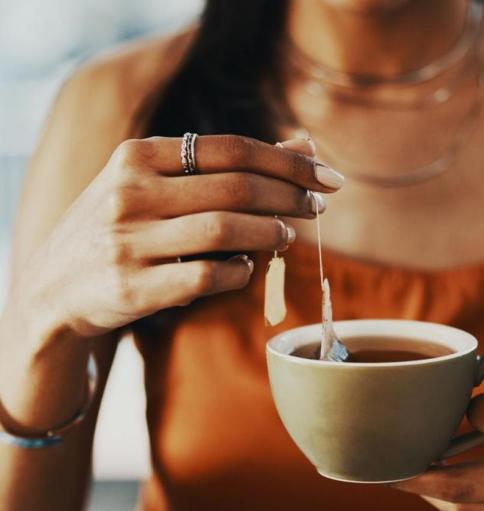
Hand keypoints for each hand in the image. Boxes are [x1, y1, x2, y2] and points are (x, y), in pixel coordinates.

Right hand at [16, 135, 343, 338]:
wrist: (53, 288)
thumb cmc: (124, 226)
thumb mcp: (159, 183)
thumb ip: (228, 164)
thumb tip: (305, 145)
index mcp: (137, 156)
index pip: (232, 149)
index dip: (289, 162)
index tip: (328, 177)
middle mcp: (129, 194)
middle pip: (237, 187)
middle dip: (291, 197)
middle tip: (319, 207)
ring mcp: (128, 242)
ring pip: (227, 231)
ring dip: (271, 233)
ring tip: (287, 236)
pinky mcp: (133, 288)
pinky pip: (210, 277)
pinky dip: (243, 271)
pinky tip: (250, 267)